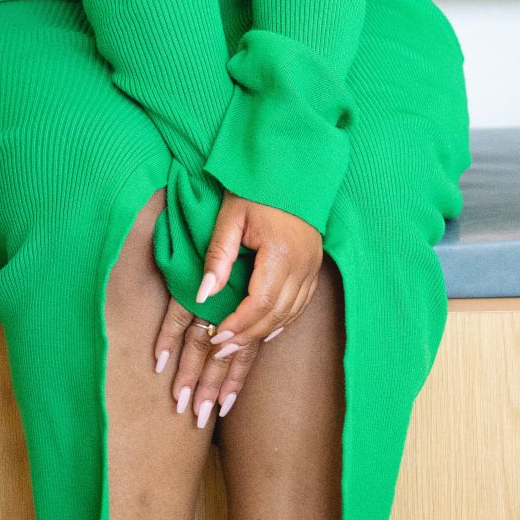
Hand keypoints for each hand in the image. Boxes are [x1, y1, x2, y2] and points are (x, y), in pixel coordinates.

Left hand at [152, 188, 322, 424]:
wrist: (291, 167)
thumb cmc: (256, 187)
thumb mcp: (231, 216)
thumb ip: (217, 256)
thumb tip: (204, 295)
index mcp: (281, 252)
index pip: (259, 304)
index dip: (236, 326)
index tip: (214, 338)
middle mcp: (303, 264)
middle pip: (275, 315)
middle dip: (245, 338)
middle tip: (218, 352)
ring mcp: (312, 266)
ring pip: (289, 314)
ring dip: (262, 333)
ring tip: (236, 347)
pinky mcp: (315, 266)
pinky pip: (299, 304)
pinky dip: (281, 321)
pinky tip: (265, 331)